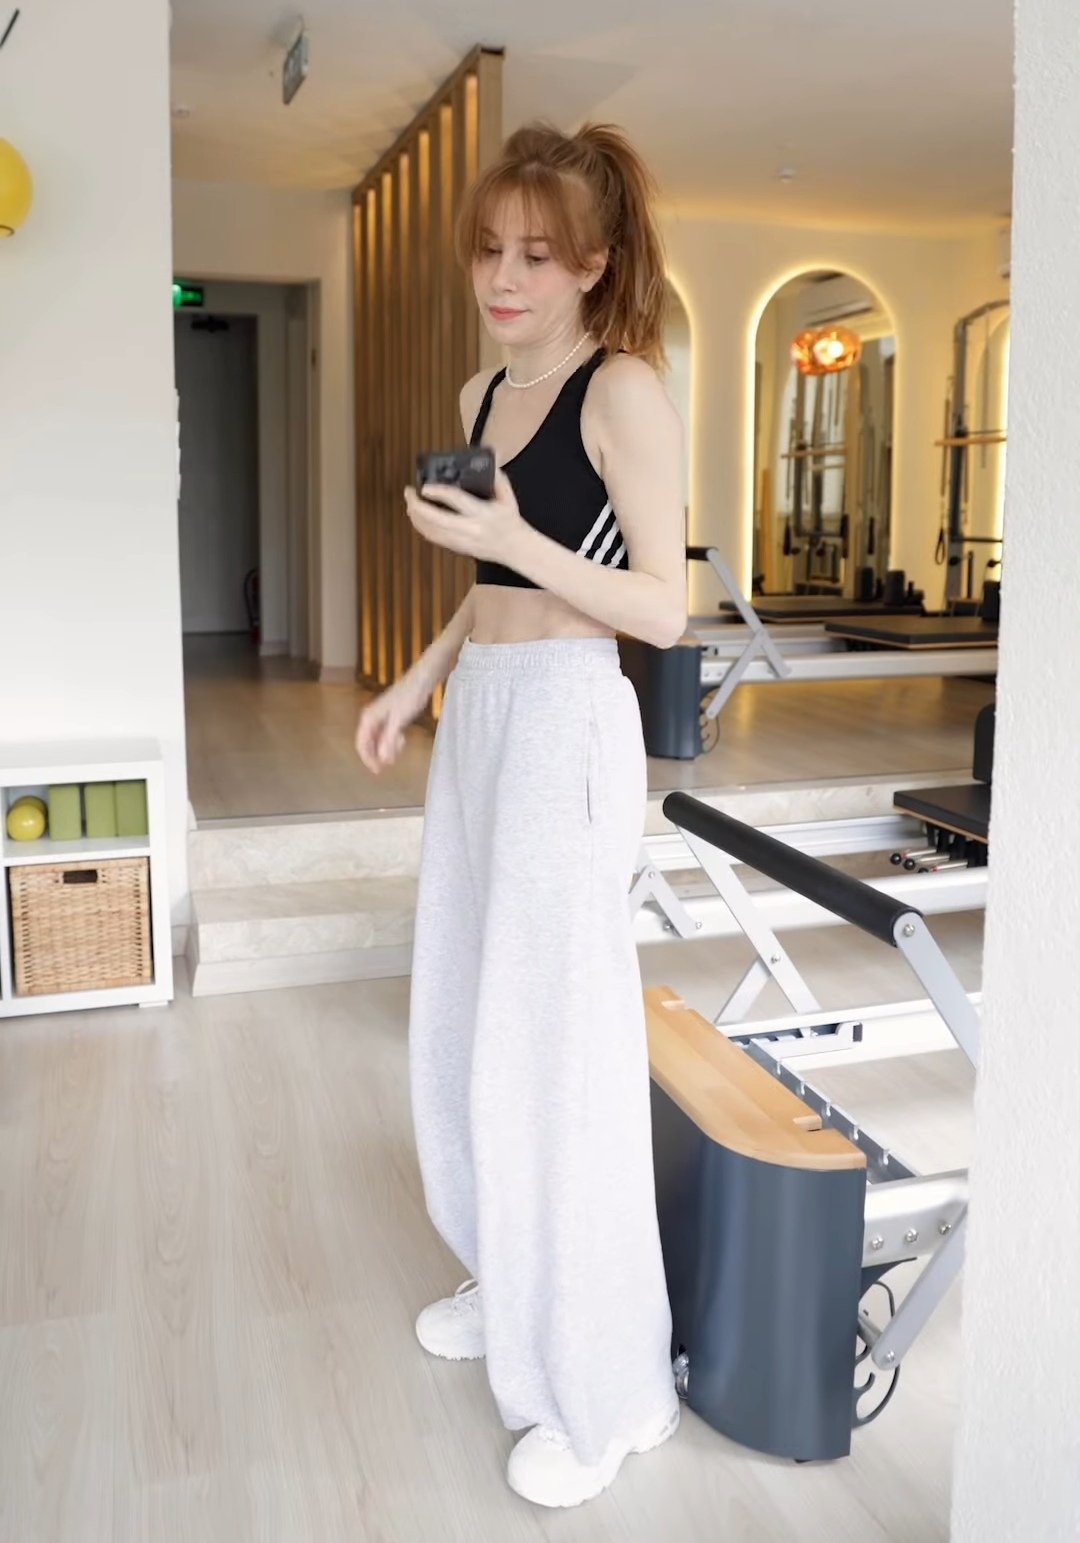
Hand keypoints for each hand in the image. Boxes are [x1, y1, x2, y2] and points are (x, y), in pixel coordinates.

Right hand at [355, 675, 426, 774]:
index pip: (361, 744)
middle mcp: (371, 717)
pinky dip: (392, 741)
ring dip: (386, 749)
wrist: (422, 681)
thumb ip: (389, 740)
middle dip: (377, 755)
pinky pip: (386, 734)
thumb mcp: (399, 721)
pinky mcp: (390, 716)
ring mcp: (380, 717)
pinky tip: (402, 743)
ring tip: (397, 755)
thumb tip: (383, 759)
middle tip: (388, 766)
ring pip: (378, 739)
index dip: (368, 759)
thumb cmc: (409, 697)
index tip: (377, 771)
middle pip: (368, 743)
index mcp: (369, 718)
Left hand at [404, 470, 525, 565]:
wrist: (515, 548)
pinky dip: (422, 527)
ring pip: (431, 531)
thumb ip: (497, 475)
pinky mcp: (457, 548)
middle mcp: (471, 528)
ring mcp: (462, 541)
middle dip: (418, 506)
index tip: (425, 487)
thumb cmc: (510, 519)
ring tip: (410, 503)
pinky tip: (417, 517)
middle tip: (409, 493)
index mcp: (483, 513)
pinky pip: (434, 539)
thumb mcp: (507, 496)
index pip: (457, 501)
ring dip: (416, 517)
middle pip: (437, 520)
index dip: (439, 493)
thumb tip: (493, 452)